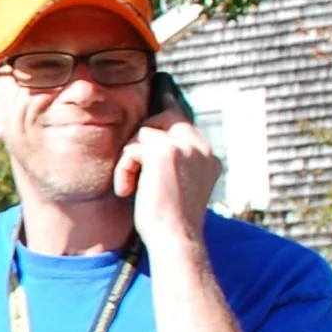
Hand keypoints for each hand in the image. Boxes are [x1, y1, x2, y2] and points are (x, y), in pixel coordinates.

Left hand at [112, 95, 219, 259]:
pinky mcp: (165, 152)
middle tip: (129, 165)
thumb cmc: (170, 224)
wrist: (175, 241)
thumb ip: (175, 164)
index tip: (161, 90)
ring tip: (131, 188)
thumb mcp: (178, 189)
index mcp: (208, 156)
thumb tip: (150, 146)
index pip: (184, 120)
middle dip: (142, 139)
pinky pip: (132, 149)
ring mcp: (185, 146)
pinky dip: (124, 170)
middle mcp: (200, 147)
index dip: (168, 106)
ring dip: (130, 160)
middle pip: (164, 117)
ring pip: (144, 131)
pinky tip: (127, 192)